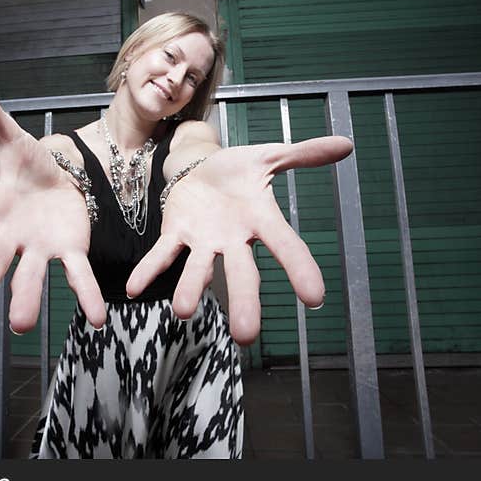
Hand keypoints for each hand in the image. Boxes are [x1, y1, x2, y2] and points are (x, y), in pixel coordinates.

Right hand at [0, 63, 105, 332]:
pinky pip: (76, 276)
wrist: (60, 185)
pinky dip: (84, 296)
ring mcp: (38, 248)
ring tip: (22, 326)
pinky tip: (95, 318)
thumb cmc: (26, 167)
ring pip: (29, 276)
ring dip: (26, 299)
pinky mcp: (68, 252)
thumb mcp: (10, 136)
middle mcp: (8, 234)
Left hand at [125, 138, 352, 344]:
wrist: (201, 167)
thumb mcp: (269, 156)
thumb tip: (347, 144)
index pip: (286, 247)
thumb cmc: (240, 170)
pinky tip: (133, 289)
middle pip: (242, 274)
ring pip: (198, 270)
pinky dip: (148, 270)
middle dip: (243, 303)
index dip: (300, 270)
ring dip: (190, 289)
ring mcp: (203, 241)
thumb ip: (303, 154)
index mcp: (260, 220)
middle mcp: (233, 240)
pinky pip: (161, 254)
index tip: (315, 298)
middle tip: (246, 336)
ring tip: (182, 312)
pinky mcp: (175, 233)